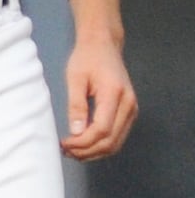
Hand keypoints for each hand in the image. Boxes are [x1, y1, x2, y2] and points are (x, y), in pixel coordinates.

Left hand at [61, 36, 136, 160]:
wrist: (103, 45)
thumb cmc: (86, 58)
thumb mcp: (75, 78)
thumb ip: (76, 105)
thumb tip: (76, 132)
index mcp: (115, 95)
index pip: (102, 129)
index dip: (83, 142)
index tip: (65, 144)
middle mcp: (129, 105)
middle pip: (111, 140)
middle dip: (88, 151)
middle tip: (66, 152)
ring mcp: (132, 110)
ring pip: (116, 142)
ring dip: (95, 151)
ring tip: (73, 152)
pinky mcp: (129, 112)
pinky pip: (118, 136)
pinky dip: (102, 145)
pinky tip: (85, 145)